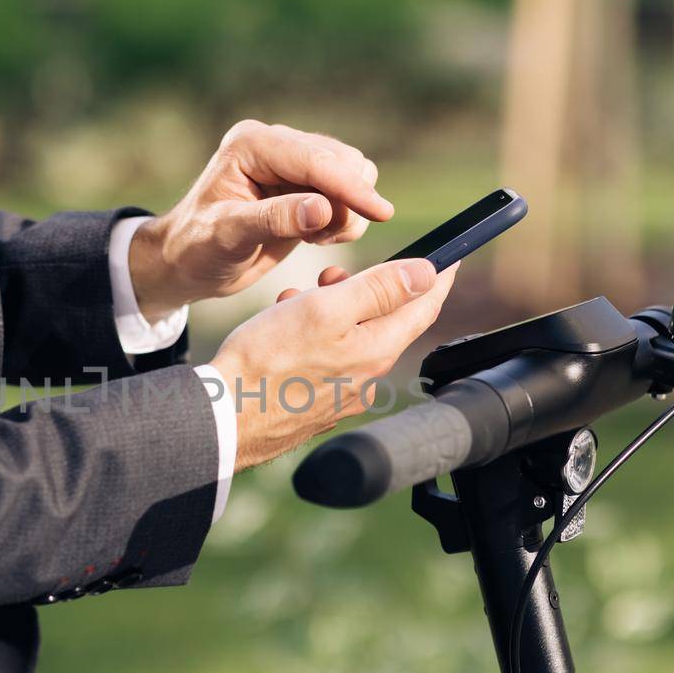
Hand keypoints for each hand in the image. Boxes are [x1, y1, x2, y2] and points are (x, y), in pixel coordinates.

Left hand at [127, 120, 393, 318]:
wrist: (188, 262)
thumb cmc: (197, 249)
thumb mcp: (228, 237)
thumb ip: (275, 220)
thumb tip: (323, 207)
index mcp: (252, 144)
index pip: (316, 160)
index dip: (350, 187)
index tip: (381, 213)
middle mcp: (276, 144)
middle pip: (343, 161)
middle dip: (348, 202)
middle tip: (320, 240)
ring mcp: (293, 162)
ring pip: (353, 174)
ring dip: (347, 212)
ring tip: (314, 240)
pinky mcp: (306, 183)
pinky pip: (348, 193)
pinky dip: (343, 218)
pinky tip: (314, 237)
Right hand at [208, 258, 457, 470]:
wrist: (224, 417)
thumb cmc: (268, 360)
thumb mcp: (326, 308)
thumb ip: (379, 288)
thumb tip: (425, 274)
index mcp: (377, 351)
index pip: (424, 307)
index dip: (438, 277)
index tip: (449, 256)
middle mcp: (367, 378)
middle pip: (384, 320)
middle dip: (364, 289)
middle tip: (331, 276)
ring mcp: (342, 395)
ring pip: (350, 338)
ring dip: (330, 310)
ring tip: (293, 303)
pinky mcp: (316, 405)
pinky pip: (328, 360)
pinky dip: (313, 338)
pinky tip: (282, 332)